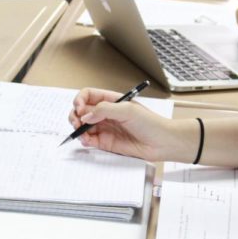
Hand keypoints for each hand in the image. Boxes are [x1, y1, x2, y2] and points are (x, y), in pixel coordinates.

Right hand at [69, 88, 194, 161]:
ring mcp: (105, 128)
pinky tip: (87, 140)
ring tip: (82, 132)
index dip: (80, 99)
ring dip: (78, 128)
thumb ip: (105, 110)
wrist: (161, 142)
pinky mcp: (106, 142)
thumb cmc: (151, 123)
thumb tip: (86, 115)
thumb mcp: (128, 110)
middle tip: (77, 122)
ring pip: (83, 126)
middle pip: (82, 111)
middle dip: (75, 115)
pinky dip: (84, 140)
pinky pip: (89, 140)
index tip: (80, 107)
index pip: (89, 95)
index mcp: (112, 100)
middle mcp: (106, 113)